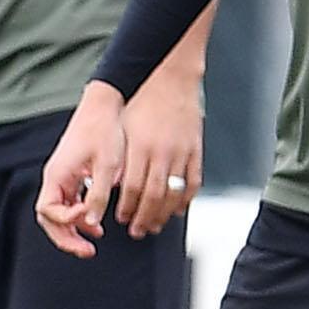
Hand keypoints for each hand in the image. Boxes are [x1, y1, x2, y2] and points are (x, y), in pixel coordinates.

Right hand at [35, 82, 127, 258]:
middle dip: (65, 238)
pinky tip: (96, 225)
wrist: (104, 107)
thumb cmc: (104, 130)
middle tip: (86, 251)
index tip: (91, 221)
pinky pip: (67, 204)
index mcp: (57, 174)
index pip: (48, 211)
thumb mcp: (106, 166)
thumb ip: (97, 195)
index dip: (67, 222)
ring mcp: (61, 178)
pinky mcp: (71, 177)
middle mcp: (55, 178)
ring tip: (92, 242)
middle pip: (48, 218)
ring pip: (57, 214)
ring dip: (72, 230)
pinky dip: (78, 218)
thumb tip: (91, 221)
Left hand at [116, 68, 202, 238]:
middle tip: (137, 230)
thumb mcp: (124, 125)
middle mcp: (161, 151)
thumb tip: (112, 184)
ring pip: (173, 194)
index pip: (131, 187)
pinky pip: (193, 182)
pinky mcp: (196, 150)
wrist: (171, 77)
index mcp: (139, 145)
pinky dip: (185, 200)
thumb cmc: (143, 99)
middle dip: (143, 218)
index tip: (121, 217)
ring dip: (163, 215)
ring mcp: (181, 152)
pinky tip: (177, 210)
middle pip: (152, 196)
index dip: (126, 207)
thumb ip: (120, 155)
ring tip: (154, 226)